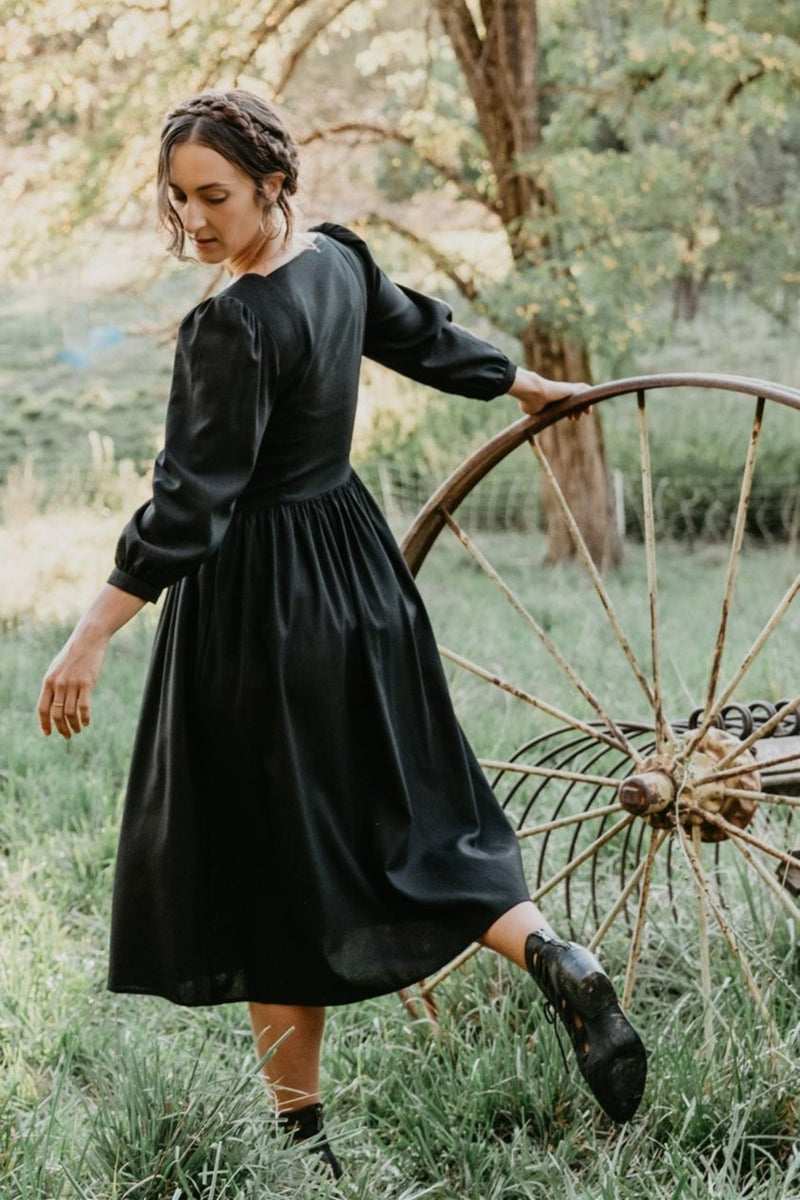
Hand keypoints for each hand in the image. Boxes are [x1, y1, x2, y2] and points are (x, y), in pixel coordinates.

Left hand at [36, 583, 144, 738]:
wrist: (88, 639)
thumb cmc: (74, 654)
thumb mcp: (58, 669)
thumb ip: (54, 685)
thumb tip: (54, 703)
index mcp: (48, 681)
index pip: (42, 708)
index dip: (44, 723)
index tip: (48, 733)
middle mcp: (58, 684)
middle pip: (56, 714)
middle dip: (61, 728)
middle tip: (67, 735)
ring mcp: (72, 684)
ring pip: (70, 713)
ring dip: (74, 725)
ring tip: (78, 730)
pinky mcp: (86, 683)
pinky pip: (84, 707)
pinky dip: (85, 718)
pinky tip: (87, 722)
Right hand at [509, 368, 590, 417]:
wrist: (533, 393)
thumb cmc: (529, 402)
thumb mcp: (532, 410)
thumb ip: (534, 413)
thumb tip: (528, 423)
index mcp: (553, 399)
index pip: (566, 404)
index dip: (570, 412)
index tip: (570, 418)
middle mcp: (561, 394)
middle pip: (575, 400)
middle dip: (578, 410)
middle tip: (575, 418)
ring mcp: (567, 390)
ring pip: (581, 395)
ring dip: (585, 406)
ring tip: (587, 413)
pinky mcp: (572, 389)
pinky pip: (585, 389)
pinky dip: (591, 395)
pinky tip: (592, 404)